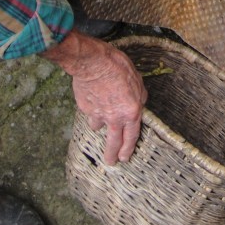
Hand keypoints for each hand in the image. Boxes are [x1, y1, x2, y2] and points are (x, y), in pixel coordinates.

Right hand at [43, 30, 146, 163]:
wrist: (93, 62)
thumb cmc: (118, 66)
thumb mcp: (137, 79)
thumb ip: (139, 95)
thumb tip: (140, 101)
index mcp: (130, 111)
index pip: (131, 136)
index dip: (128, 148)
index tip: (125, 157)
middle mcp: (114, 117)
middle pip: (113, 142)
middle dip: (111, 155)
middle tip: (110, 162)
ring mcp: (97, 114)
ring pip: (97, 126)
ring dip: (99, 124)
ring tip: (100, 117)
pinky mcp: (84, 108)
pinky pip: (89, 112)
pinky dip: (91, 108)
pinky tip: (92, 97)